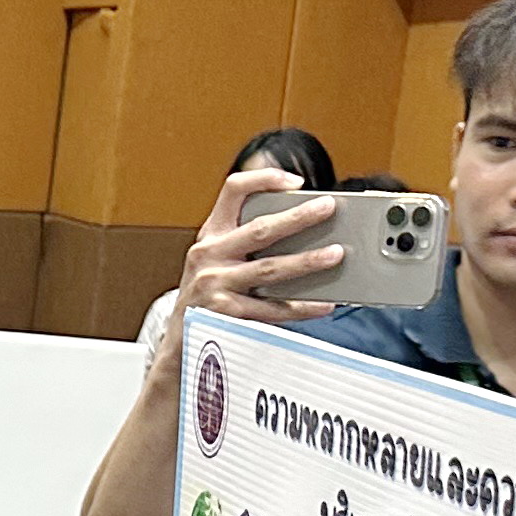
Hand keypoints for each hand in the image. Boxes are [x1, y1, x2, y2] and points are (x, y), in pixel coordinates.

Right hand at [177, 169, 345, 325]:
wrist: (180, 336)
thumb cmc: (208, 291)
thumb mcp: (215, 256)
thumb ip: (244, 238)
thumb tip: (301, 228)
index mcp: (211, 232)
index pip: (234, 190)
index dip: (264, 179)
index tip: (294, 182)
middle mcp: (209, 254)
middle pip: (260, 230)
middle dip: (298, 218)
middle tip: (328, 208)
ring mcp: (215, 284)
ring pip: (269, 269)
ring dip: (306, 261)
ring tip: (335, 254)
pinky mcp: (225, 313)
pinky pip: (270, 308)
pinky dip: (300, 307)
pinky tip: (323, 303)